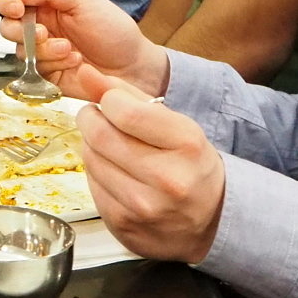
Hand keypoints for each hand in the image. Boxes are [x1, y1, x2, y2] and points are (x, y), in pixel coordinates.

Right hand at [0, 0, 168, 99]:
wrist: (133, 66)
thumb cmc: (114, 30)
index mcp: (47, 6)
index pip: (12, 1)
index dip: (8, 4)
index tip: (17, 9)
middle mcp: (41, 28)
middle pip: (8, 27)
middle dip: (22, 30)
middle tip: (44, 33)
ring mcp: (43, 53)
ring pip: (20, 50)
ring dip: (44, 49)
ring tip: (70, 49)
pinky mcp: (47, 75)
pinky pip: (33, 70)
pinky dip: (53, 64)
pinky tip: (74, 62)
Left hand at [77, 81, 225, 263]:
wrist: (211, 220)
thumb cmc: (190, 165)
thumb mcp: (174, 124)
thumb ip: (128, 95)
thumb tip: (85, 73)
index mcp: (186, 144)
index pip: (124, 111)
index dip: (108, 100)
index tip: (111, 102)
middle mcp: (167, 179)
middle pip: (100, 135)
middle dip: (90, 119)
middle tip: (96, 118)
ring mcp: (144, 207)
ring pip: (91, 160)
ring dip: (92, 147)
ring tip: (111, 147)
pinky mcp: (124, 225)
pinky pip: (91, 186)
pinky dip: (97, 174)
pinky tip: (115, 173)